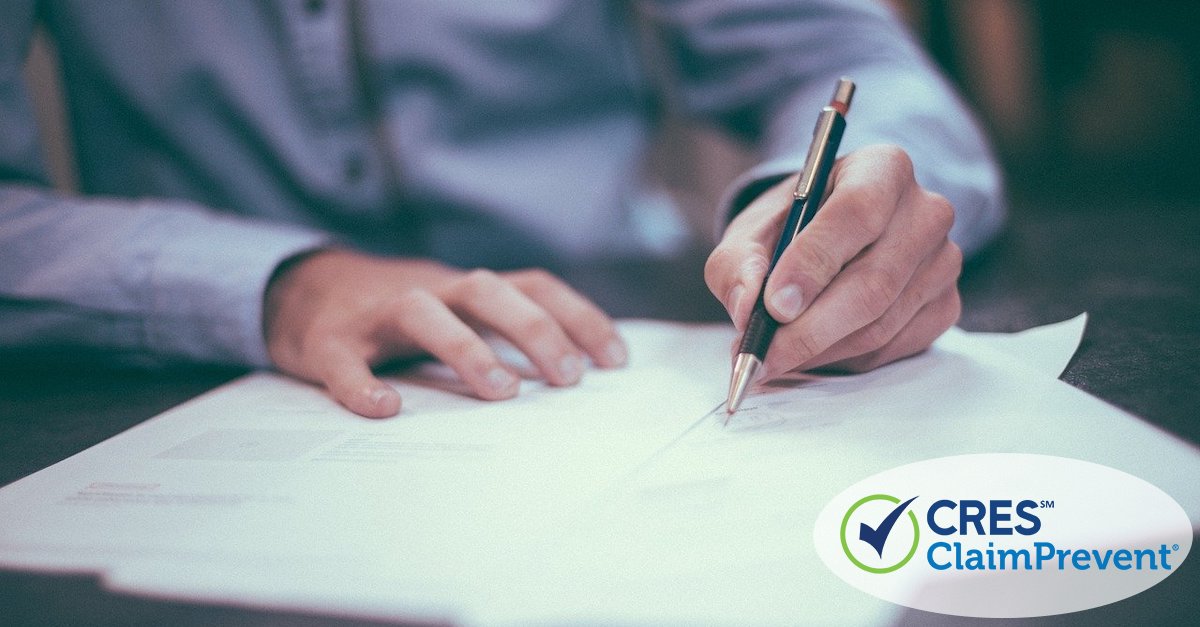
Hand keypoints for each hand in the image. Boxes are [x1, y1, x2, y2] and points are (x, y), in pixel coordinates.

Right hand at [263, 250, 626, 417]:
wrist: (302, 291)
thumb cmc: (400, 316)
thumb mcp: (458, 313)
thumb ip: (504, 334)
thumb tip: (576, 377)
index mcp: (467, 290)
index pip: (533, 287)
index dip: (578, 317)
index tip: (615, 360)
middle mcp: (430, 291)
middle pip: (488, 291)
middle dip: (534, 329)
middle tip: (568, 378)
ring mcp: (377, 314)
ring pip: (424, 311)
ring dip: (466, 347)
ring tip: (501, 391)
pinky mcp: (328, 342)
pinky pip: (344, 361)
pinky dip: (362, 383)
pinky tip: (384, 408)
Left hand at [705, 144, 961, 377]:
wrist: (829, 239)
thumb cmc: (791, 228)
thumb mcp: (750, 232)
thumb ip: (738, 264)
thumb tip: (748, 307)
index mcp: (882, 168)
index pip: (857, 213)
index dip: (814, 263)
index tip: (774, 304)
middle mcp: (926, 211)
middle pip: (874, 282)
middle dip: (809, 328)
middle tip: (762, 353)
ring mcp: (943, 262)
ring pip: (881, 324)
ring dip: (819, 350)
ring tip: (774, 355)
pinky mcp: (945, 305)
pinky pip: (892, 347)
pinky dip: (844, 359)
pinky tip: (812, 351)